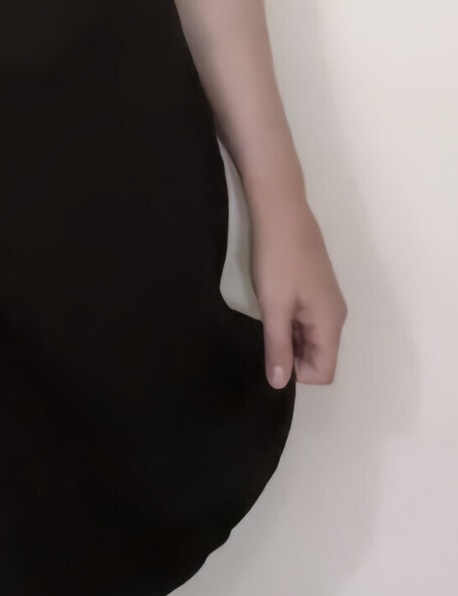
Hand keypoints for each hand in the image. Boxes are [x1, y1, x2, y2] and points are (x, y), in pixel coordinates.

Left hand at [248, 196, 347, 388]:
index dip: (297, 373)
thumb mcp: (274, 306)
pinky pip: (305, 320)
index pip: (324, 372)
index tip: (270, 355)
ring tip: (263, 322)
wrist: (281, 211)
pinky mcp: (315, 289)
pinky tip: (269, 307)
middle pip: (318, 356)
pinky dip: (288, 322)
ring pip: (309, 338)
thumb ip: (278, 347)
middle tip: (261, 339)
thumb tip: (279, 384)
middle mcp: (335, 316)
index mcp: (330, 323)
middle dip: (291, 356)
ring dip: (287, 338)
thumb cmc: (278, 259)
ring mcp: (326, 301)